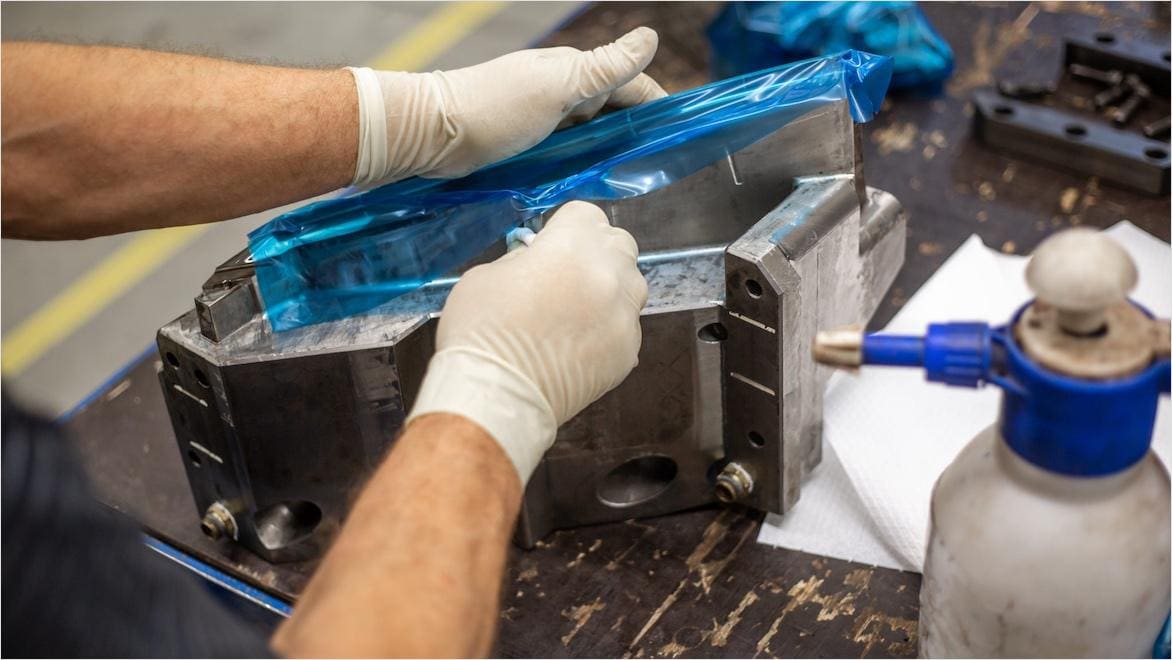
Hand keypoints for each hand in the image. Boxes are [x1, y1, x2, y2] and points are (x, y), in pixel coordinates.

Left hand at [346, 27, 666, 185]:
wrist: (434, 136)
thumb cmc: (495, 109)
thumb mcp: (558, 88)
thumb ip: (605, 69)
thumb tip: (650, 37)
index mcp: (573, 72)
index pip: (630, 84)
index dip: (655, 104)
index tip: (677, 131)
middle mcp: (561, 92)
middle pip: (613, 110)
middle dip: (635, 132)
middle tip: (655, 165)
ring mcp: (543, 118)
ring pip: (591, 134)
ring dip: (608, 152)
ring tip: (627, 180)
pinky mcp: (527, 144)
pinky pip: (567, 153)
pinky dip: (582, 164)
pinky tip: (588, 182)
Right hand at [405, 201, 647, 483]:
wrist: (495, 398)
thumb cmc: (480, 334)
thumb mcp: (485, 275)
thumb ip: (522, 260)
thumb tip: (536, 260)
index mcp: (572, 246)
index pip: (587, 214)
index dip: (566, 226)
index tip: (550, 242)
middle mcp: (608, 276)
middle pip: (620, 244)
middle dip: (596, 252)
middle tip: (567, 272)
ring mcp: (623, 317)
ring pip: (632, 286)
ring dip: (610, 288)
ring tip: (577, 308)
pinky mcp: (627, 353)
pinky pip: (626, 327)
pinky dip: (608, 329)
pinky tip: (578, 343)